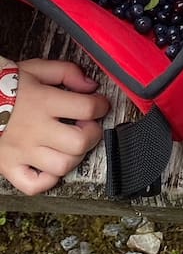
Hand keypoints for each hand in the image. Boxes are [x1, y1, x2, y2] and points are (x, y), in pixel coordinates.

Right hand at [0, 60, 110, 194]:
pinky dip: (49, 180)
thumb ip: (67, 72)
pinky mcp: (8, 167)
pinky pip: (33, 185)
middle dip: (93, 134)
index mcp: (44, 102)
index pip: (87, 108)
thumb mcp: (37, 68)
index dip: (102, 106)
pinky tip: (52, 165)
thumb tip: (90, 85)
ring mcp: (21, 152)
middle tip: (89, 126)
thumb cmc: (4, 85)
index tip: (100, 104)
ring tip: (71, 144)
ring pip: (61, 165)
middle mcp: (35, 130)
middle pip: (79, 142)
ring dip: (75, 156)